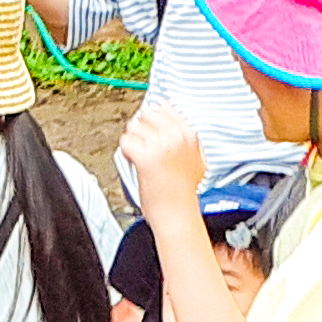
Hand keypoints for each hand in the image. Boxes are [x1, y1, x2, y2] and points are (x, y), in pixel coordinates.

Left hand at [117, 96, 207, 214]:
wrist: (177, 215)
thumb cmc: (183, 192)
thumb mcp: (196, 159)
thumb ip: (185, 136)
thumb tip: (169, 111)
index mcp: (189, 134)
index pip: (164, 107)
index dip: (153, 120)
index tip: (152, 133)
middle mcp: (176, 137)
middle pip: (146, 114)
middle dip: (141, 128)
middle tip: (145, 146)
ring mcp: (161, 146)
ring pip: (133, 127)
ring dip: (133, 141)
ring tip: (142, 158)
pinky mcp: (145, 157)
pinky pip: (125, 142)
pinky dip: (126, 153)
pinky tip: (135, 163)